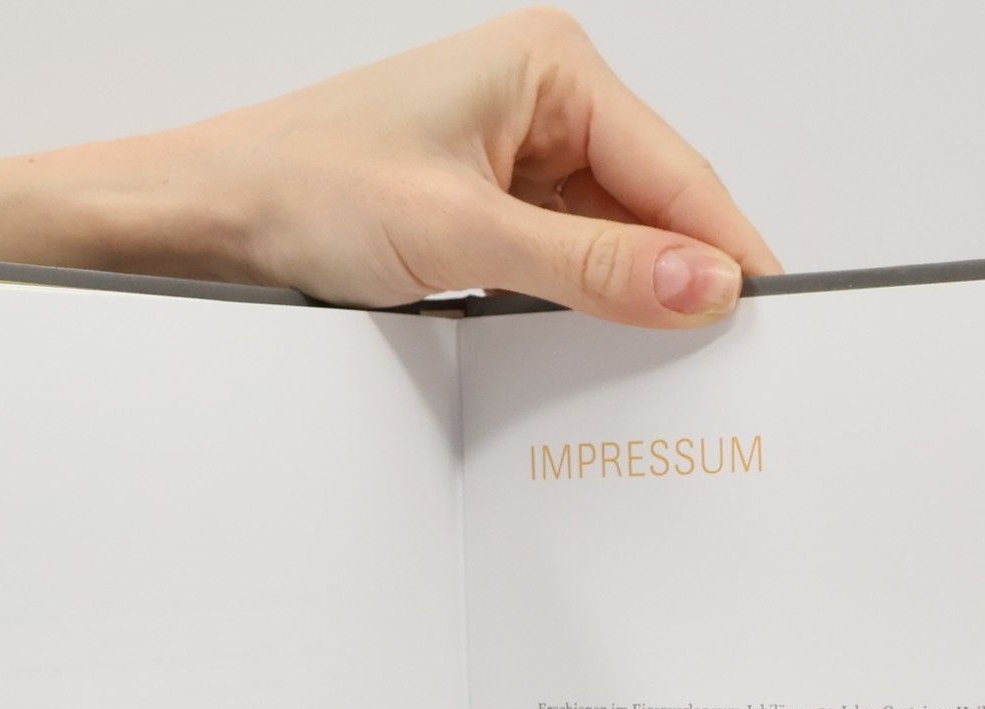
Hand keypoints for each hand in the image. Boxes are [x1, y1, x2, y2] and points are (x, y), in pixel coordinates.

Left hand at [123, 8, 782, 325]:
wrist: (212, 221)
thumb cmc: (304, 189)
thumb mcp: (464, 234)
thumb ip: (592, 264)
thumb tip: (700, 285)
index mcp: (549, 67)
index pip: (676, 170)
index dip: (728, 250)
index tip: (772, 322)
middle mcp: (543, 100)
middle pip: (655, 205)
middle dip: (684, 278)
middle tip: (725, 363)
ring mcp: (519, 154)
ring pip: (617, 238)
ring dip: (634, 296)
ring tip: (666, 365)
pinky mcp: (494, 205)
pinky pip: (572, 259)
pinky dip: (589, 303)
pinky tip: (600, 346)